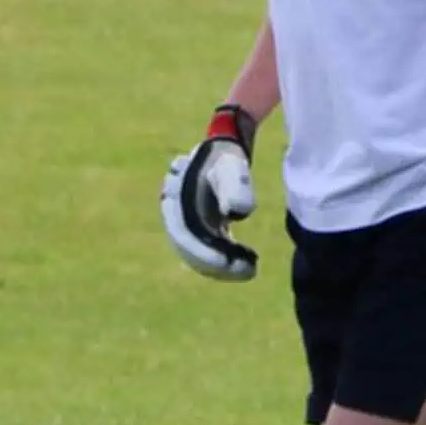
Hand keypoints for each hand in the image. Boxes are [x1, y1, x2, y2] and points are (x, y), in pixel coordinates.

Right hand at [161, 105, 259, 281]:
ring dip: (219, 268)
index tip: (230, 264)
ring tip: (249, 271)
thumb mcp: (232, 166)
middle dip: (215, 265)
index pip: (185, 235)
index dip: (204, 253)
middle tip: (248, 271)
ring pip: (195, 255)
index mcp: (176, 200)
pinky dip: (222, 261)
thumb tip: (235, 212)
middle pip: (188, 250)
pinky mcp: (198, 229)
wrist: (224, 153)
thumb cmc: (227, 158)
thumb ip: (234, 185)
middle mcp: (175, 215)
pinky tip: (246, 265)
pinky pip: (205, 251)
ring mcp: (185, 223)